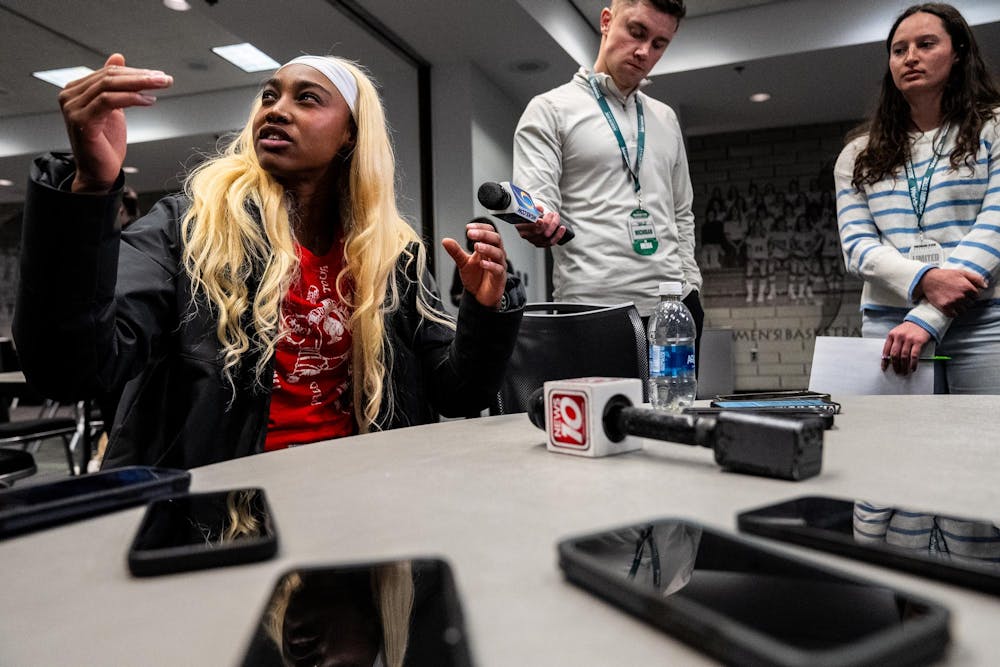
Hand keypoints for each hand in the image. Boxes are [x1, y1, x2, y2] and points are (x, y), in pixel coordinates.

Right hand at [58, 53, 172, 192]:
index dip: (135, 71)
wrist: (98, 172)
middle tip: (164, 79)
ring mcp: (73, 108)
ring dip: (139, 84)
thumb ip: (113, 83)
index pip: (108, 72)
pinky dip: (131, 98)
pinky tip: (148, 101)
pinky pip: (108, 101)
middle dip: (140, 76)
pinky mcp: (82, 121)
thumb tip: (117, 56)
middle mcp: (70, 96)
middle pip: (109, 76)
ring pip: (109, 86)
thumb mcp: (113, 108)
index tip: (158, 75)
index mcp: (76, 90)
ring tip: (160, 86)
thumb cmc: (105, 143)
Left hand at [442, 222, 509, 308]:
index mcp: (488, 248)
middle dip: (484, 234)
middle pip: (496, 239)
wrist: (479, 296)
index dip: (481, 228)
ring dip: (487, 248)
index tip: (468, 228)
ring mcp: (499, 265)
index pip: (489, 232)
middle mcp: (495, 255)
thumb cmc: (475, 278)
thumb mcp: (463, 263)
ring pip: (499, 253)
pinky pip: (498, 269)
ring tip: (476, 246)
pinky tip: (482, 263)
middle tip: (471, 234)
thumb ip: (456, 252)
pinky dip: (491, 265)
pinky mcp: (500, 277)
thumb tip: (446, 240)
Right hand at [514, 208, 565, 247]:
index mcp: (519, 226)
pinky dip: (558, 235)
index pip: (525, 228)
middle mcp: (525, 235)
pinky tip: (562, 228)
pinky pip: (551, 242)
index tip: (541, 221)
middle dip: (547, 223)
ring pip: (545, 237)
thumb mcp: (530, 206)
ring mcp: (534, 240)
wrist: (534, 216)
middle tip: (551, 213)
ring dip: (553, 226)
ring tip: (557, 217)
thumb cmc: (531, 211)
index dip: (534, 225)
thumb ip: (534, 206)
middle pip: (537, 232)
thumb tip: (539, 208)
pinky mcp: (541, 243)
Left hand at [881, 322, 931, 374]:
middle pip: (895, 354)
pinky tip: (913, 368)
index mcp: (892, 335)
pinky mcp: (918, 341)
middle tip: (897, 371)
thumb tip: (890, 358)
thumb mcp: (898, 333)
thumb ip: (894, 342)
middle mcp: (899, 337)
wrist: (922, 320)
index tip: (884, 368)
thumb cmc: (909, 329)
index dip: (885, 360)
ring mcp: (909, 339)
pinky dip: (913, 363)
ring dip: (904, 366)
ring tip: (904, 372)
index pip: (886, 350)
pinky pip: (914, 355)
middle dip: (895, 365)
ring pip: (904, 356)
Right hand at [914, 268, 986, 316]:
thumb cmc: (945, 275)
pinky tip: (950, 307)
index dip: (971, 294)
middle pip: (970, 304)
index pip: (976, 296)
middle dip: (966, 301)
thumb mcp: (962, 273)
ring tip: (954, 302)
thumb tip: (985, 286)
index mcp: (967, 287)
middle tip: (958, 296)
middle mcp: (961, 296)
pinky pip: (953, 315)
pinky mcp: (945, 307)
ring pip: (963, 310)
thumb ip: (976, 278)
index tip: (965, 293)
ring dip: (960, 307)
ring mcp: (953, 302)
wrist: (928, 280)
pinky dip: (953, 312)